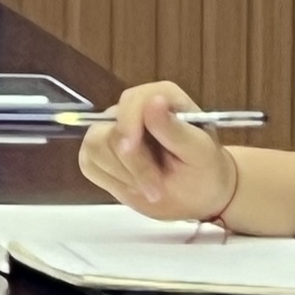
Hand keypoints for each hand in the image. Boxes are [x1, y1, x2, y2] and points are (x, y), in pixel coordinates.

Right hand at [79, 80, 242, 223]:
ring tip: (151, 189)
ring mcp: (113, 128)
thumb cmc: (205, 172)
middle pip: (110, 128)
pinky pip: (88, 162)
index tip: (131, 150)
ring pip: (94, 146)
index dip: (128, 124)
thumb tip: (154, 101)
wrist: (198, 197)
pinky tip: (134, 187)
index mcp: (162, 97)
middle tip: (157, 190)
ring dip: (122, 175)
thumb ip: (175, 130)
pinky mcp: (100, 151)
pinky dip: (110, 180)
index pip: (131, 101)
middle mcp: (133, 107)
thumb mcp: (199, 153)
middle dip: (132, 164)